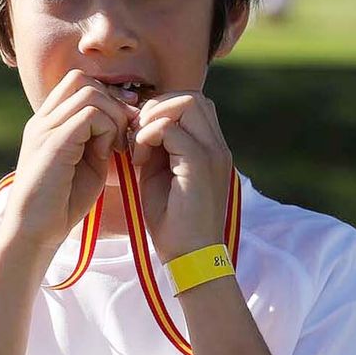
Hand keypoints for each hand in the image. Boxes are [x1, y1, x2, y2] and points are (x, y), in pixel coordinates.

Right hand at [0, 69, 137, 254]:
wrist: (34, 232)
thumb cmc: (62, 204)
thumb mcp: (87, 164)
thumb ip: (100, 140)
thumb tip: (124, 120)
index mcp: (48, 123)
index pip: (77, 83)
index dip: (107, 98)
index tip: (122, 126)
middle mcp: (43, 120)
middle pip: (82, 80)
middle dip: (112, 102)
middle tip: (122, 134)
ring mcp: (45, 129)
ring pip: (90, 93)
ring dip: (112, 117)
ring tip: (113, 147)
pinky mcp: (53, 143)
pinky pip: (90, 114)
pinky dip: (107, 131)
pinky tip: (104, 155)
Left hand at [130, 91, 232, 260]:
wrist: (189, 258)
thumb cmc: (173, 223)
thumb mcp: (160, 176)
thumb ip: (157, 147)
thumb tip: (141, 123)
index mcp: (211, 148)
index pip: (192, 103)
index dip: (161, 109)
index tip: (140, 136)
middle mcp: (218, 146)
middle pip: (191, 96)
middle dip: (156, 108)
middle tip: (137, 137)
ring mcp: (213, 153)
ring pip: (185, 103)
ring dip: (153, 119)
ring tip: (139, 147)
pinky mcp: (201, 164)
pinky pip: (171, 128)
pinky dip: (148, 136)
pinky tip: (139, 159)